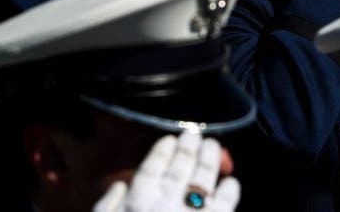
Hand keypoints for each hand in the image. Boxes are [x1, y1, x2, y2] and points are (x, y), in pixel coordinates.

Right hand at [93, 132, 239, 211]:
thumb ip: (107, 207)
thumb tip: (120, 186)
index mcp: (137, 203)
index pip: (151, 169)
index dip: (161, 152)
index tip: (169, 139)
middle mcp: (166, 203)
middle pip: (180, 170)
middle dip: (188, 150)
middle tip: (196, 135)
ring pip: (203, 181)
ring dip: (209, 162)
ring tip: (213, 146)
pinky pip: (224, 207)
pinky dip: (229, 193)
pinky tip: (232, 182)